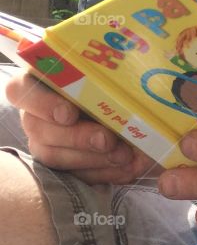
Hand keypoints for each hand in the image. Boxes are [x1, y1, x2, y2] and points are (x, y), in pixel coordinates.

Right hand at [5, 71, 156, 184]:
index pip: (20, 91)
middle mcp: (35, 115)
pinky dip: (105, 174)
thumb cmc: (107, 81)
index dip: (43, 104)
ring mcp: (46, 143)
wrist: (122, 107)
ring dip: (93, 160)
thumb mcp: (103, 71)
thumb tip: (127, 67)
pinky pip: (77, 176)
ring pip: (55, 157)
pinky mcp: (64, 166)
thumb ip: (102, 70)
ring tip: (125, 156)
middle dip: (78, 138)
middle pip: (40, 130)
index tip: (69, 114)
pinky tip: (128, 170)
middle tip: (107, 140)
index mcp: (38, 84)